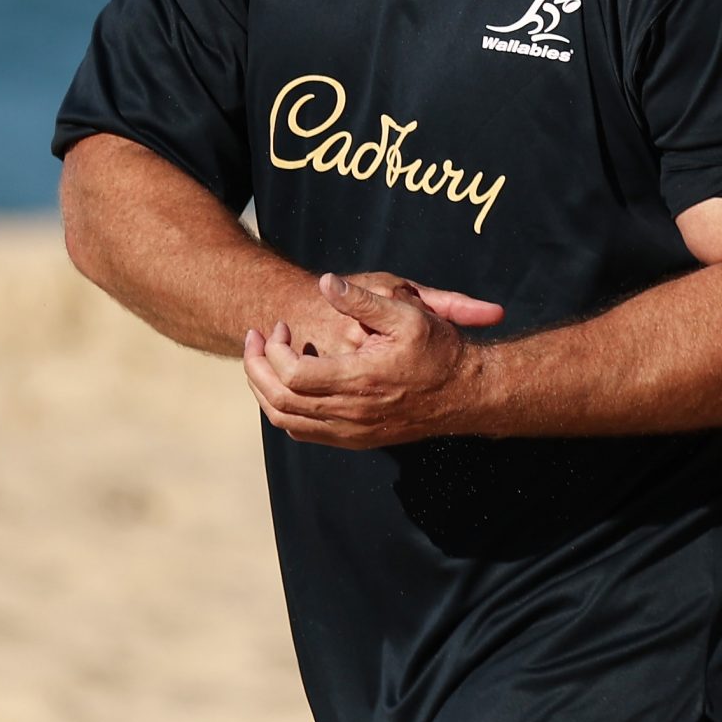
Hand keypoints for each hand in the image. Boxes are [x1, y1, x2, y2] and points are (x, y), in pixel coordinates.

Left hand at [242, 272, 504, 448]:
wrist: (466, 394)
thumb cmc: (439, 350)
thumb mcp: (408, 313)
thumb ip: (363, 300)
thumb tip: (326, 282)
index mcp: (359, 380)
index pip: (291, 375)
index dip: (272, 350)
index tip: (278, 326)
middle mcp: (350, 413)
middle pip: (279, 401)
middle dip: (256, 368)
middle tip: (255, 340)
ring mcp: (351, 431)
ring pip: (286, 421)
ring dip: (265, 391)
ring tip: (263, 362)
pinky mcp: (354, 439)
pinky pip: (304, 432)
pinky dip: (285, 410)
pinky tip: (289, 386)